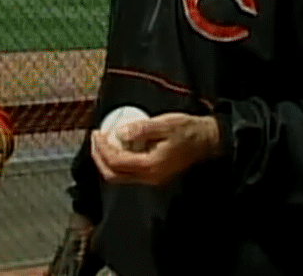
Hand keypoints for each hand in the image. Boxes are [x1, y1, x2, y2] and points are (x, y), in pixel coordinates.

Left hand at [90, 112, 220, 186]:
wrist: (207, 141)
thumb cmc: (187, 131)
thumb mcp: (165, 124)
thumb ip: (141, 129)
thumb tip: (119, 133)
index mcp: (150, 166)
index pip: (116, 162)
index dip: (102, 148)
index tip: (97, 132)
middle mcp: (149, 177)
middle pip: (113, 175)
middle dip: (99, 157)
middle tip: (95, 138)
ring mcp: (151, 179)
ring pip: (119, 176)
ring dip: (106, 160)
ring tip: (102, 141)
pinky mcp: (153, 175)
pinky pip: (128, 173)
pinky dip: (117, 161)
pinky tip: (117, 145)